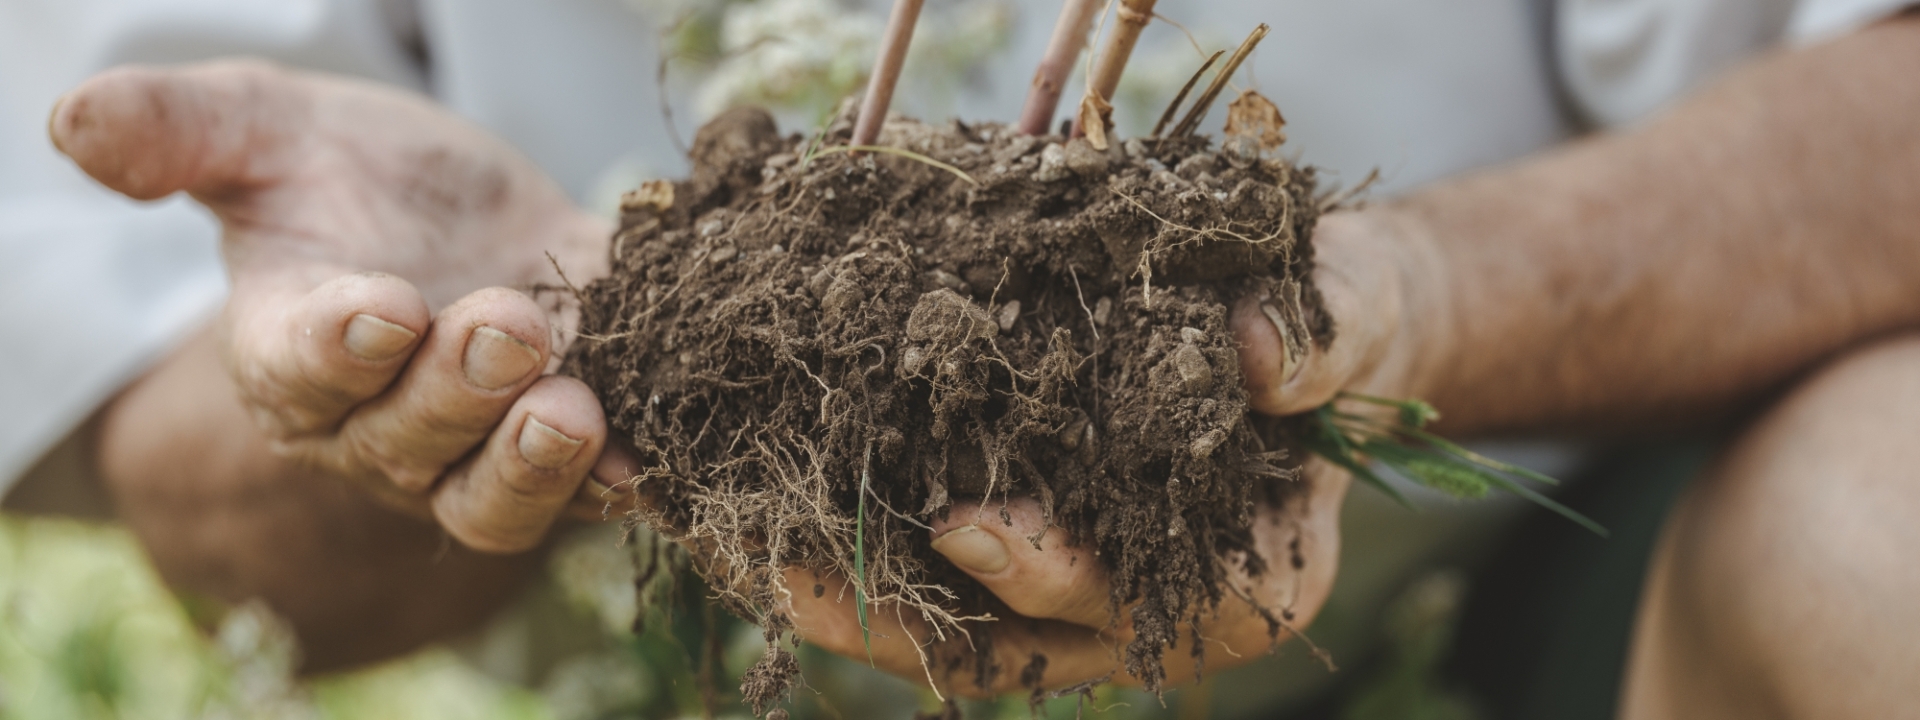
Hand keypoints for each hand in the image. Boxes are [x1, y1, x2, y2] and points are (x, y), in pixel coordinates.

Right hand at [54, 60, 630, 552]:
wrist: (456, 210)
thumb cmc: (344, 174)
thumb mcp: (265, 128)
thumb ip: (179, 129)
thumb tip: (74, 124)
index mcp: (288, 348)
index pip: (301, 366)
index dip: (339, 346)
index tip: (384, 308)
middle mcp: (376, 421)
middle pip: (408, 437)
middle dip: (458, 389)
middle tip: (508, 324)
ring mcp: (474, 444)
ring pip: (489, 496)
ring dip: (532, 464)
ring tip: (574, 412)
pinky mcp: (565, 441)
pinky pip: (583, 490)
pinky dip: (612, 483)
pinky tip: (648, 465)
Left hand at [781, 213, 1425, 693]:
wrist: (1307, 324)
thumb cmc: (1340, 327)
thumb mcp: (1355, 315)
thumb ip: (1322, 340)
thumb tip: (1261, 359)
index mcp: (1238, 589)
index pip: (1125, 605)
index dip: (1044, 570)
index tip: (962, 523)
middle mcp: (1136, 611)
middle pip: (991, 637)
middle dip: (875, 604)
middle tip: (769, 557)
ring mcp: (1063, 586)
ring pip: (926, 613)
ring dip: (819, 576)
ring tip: (714, 524)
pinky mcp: (1006, 534)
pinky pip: (904, 552)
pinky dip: (827, 522)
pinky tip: (745, 475)